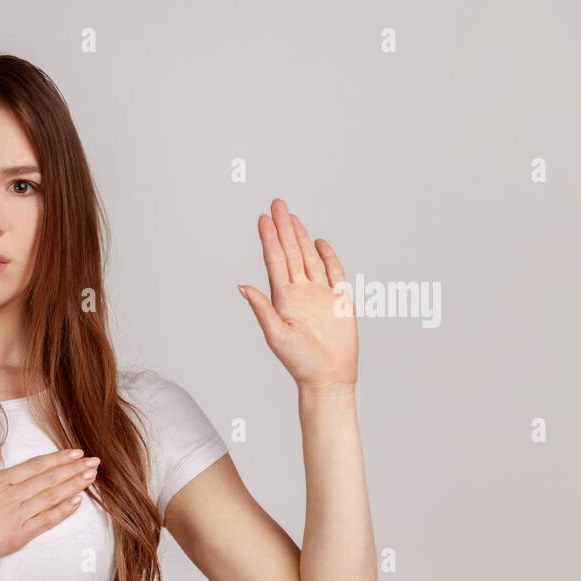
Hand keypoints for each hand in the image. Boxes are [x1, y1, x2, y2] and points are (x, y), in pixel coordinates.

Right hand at [0, 446, 99, 566]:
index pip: (36, 466)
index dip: (58, 459)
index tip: (75, 453)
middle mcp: (11, 495)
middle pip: (49, 479)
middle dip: (74, 469)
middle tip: (95, 462)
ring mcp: (16, 515)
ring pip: (51, 497)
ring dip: (73, 486)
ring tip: (91, 478)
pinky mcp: (16, 536)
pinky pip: (45, 521)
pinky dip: (61, 511)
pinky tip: (76, 502)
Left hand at [238, 198, 357, 391]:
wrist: (328, 376)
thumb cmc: (300, 362)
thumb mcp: (276, 335)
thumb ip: (261, 309)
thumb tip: (242, 286)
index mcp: (283, 298)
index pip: (275, 261)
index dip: (268, 239)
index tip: (262, 218)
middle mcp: (299, 292)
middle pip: (291, 252)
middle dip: (283, 228)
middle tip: (276, 204)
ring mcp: (319, 294)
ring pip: (309, 257)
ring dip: (300, 237)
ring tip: (291, 217)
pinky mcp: (338, 299)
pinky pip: (332, 271)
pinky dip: (326, 255)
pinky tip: (318, 241)